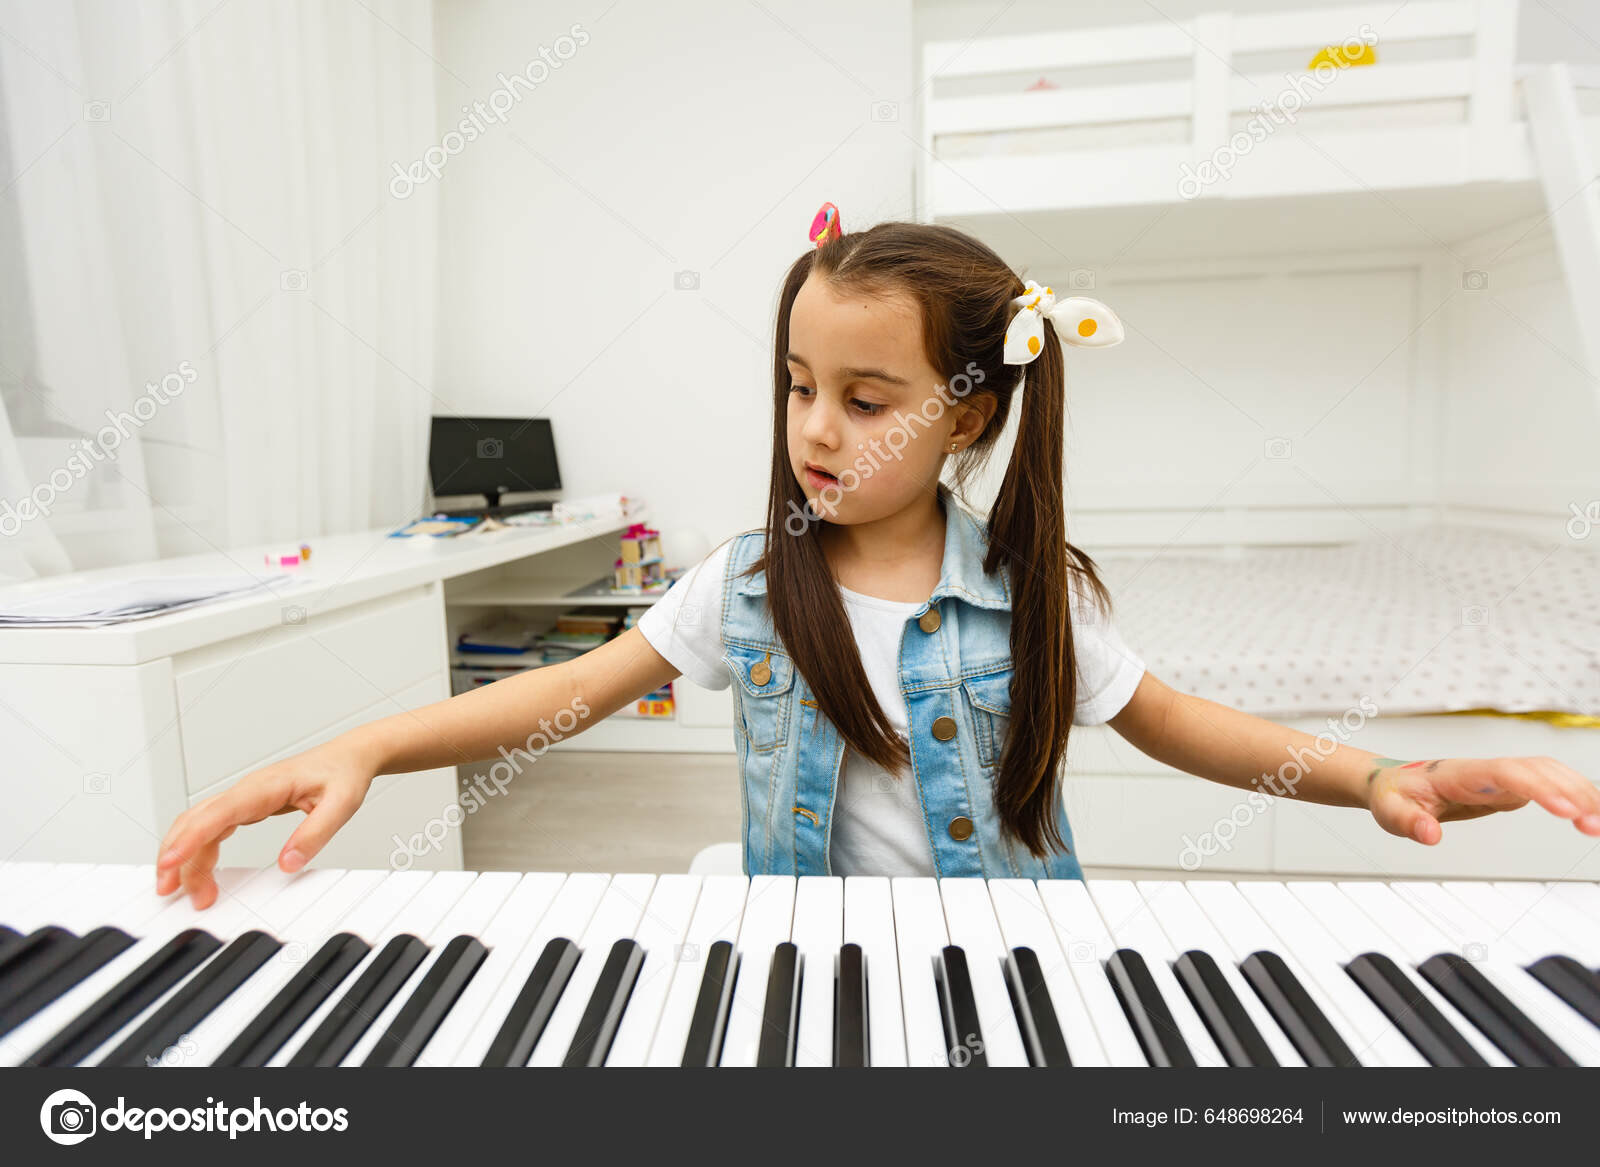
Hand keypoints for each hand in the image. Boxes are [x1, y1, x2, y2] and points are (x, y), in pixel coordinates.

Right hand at [154, 735, 378, 908]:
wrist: (349, 755)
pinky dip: (199, 850)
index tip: (171, 863)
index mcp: (265, 787)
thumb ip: (315, 833)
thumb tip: (288, 864)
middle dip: (176, 854)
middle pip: (197, 821)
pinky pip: (212, 827)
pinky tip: (199, 870)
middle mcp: (247, 790)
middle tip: (169, 890)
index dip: (190, 838)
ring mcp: (243, 797)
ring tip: (186, 892)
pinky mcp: (246, 805)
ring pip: (199, 825)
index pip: (218, 813)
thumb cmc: (343, 774)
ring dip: (185, 856)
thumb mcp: (341, 805)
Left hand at [1364, 754, 1599, 844]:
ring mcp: (1502, 775)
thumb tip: (1429, 835)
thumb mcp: (1390, 812)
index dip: (1540, 788)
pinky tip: (1592, 814)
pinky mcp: (1511, 786)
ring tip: (1598, 826)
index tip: (1566, 809)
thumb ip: (1408, 823)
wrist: (1393, 782)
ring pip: (1551, 773)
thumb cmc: (1395, 795)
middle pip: (1539, 770)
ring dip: (1580, 793)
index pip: (1508, 774)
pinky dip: (1575, 795)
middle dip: (1572, 793)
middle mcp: (1488, 769)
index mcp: (1462, 774)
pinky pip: (1551, 783)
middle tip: (1594, 826)